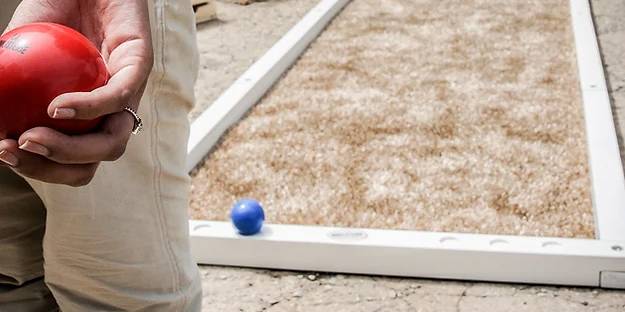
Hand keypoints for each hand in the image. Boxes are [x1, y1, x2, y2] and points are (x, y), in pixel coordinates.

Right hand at [0, 0, 152, 185]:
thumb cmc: (49, 15)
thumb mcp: (14, 52)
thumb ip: (2, 81)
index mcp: (82, 118)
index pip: (64, 160)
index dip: (35, 166)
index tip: (1, 151)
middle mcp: (108, 114)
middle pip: (89, 164)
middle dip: (50, 169)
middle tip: (14, 151)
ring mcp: (127, 95)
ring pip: (111, 144)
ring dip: (69, 150)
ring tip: (31, 139)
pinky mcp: (140, 67)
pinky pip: (119, 98)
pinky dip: (87, 109)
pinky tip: (56, 109)